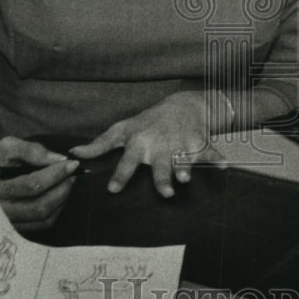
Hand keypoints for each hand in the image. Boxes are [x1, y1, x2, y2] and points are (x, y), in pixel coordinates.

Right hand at [0, 136, 78, 230]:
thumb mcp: (5, 148)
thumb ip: (31, 150)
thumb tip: (59, 159)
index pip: (31, 185)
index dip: (55, 174)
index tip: (72, 163)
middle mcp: (0, 211)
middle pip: (40, 206)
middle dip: (62, 189)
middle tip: (73, 175)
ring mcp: (7, 224)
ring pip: (43, 219)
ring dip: (62, 200)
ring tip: (68, 183)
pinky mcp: (15, 229)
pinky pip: (41, 226)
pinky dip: (56, 211)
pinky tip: (59, 196)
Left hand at [70, 92, 226, 198]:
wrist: (182, 105)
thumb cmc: (147, 122)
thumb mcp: (122, 130)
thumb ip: (99, 145)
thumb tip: (72, 154)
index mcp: (140, 142)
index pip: (127, 160)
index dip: (120, 174)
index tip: (113, 190)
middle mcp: (160, 144)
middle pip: (160, 164)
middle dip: (161, 177)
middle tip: (165, 193)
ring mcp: (181, 143)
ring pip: (183, 158)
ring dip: (186, 167)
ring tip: (186, 179)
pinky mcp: (200, 143)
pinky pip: (211, 152)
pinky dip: (218, 158)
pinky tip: (225, 166)